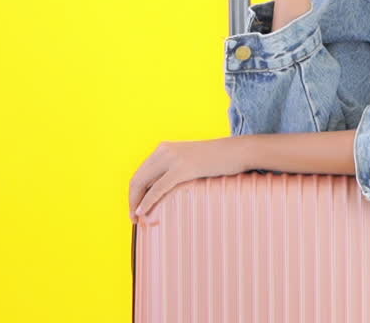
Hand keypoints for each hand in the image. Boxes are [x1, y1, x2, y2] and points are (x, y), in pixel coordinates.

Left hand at [128, 138, 250, 224]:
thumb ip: (176, 171)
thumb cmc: (218, 160)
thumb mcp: (191, 162)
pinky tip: (142, 212)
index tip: (136, 210)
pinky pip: (158, 188)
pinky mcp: (182, 168)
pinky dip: (147, 202)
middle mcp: (164, 150)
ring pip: (143, 183)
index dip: (135, 193)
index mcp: (164, 148)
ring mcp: (172, 158)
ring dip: (137, 204)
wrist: (237, 151)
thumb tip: (165, 190)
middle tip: (134, 220)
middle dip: (132, 200)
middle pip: (137, 179)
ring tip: (138, 220)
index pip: (141, 173)